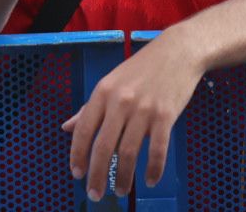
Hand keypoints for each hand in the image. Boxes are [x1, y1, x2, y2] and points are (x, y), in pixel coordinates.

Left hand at [64, 32, 203, 198]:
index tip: (77, 175)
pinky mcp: (166, 115)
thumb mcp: (111, 82)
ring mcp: (144, 109)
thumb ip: (90, 107)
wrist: (179, 51)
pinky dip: (153, 170)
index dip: (77, 155)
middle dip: (97, 176)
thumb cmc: (143, 68)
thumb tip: (67, 127)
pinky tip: (150, 180)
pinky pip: (157, 150)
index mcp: (103, 92)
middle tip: (95, 194)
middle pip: (104, 147)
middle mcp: (121, 102)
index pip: (83, 130)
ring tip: (121, 191)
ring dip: (124, 178)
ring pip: (128, 153)